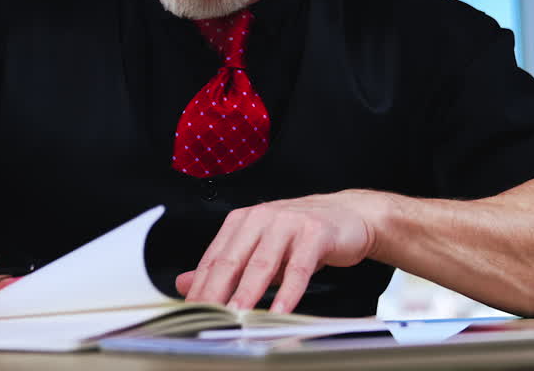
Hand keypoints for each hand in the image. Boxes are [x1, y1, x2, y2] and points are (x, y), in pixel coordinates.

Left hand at [175, 191, 379, 313]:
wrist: (348, 215)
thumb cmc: (301, 234)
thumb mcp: (259, 247)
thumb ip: (224, 265)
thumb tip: (185, 283)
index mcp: (242, 221)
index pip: (214, 257)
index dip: (201, 286)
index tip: (191, 312)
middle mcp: (261, 217)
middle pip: (233, 260)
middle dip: (217, 292)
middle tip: (207, 318)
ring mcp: (288, 223)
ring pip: (262, 264)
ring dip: (248, 294)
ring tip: (237, 317)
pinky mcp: (314, 233)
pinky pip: (299, 268)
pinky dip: (288, 293)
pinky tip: (279, 311)